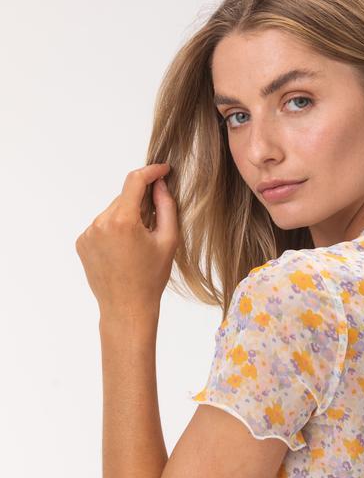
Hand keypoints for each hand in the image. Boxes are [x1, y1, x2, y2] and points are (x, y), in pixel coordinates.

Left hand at [75, 163, 179, 318]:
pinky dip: (113, 231)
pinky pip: (101, 226)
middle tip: (154, 226)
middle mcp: (101, 222)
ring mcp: (88, 232)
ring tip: (136, 245)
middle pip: (124, 198)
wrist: (127, 307)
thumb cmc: (150, 278)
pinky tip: (122, 251)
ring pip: (112, 212)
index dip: (151, 171)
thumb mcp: (168, 241)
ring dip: (126, 218)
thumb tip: (160, 184)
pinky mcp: (82, 242)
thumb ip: (166, 207)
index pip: (135, 181)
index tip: (162, 169)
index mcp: (123, 220)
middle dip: (140, 204)